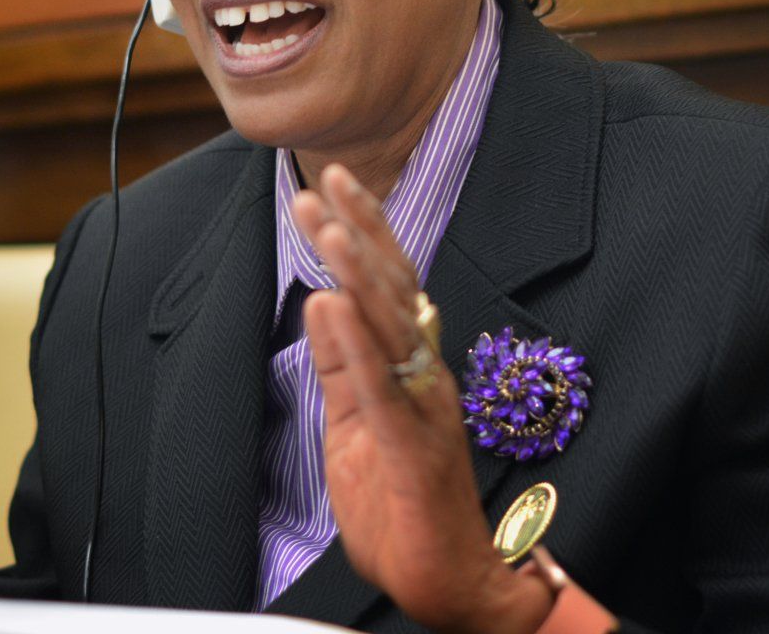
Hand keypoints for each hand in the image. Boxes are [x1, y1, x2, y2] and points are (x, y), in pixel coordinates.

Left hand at [296, 165, 552, 633]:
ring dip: (356, 271)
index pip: (386, 286)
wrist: (449, 586)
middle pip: (393, 289)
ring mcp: (426, 408)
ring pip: (391, 327)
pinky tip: (331, 305)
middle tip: (323, 181)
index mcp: (412, 366)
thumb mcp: (354, 423)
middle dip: (358, 230)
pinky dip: (356, 344)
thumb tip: (319, 299)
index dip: (361, 232)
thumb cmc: (403, 506)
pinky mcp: (416, 448)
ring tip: (327, 224)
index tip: (326, 185)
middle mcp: (426, 374)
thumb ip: (340, 365)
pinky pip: (382, 388)